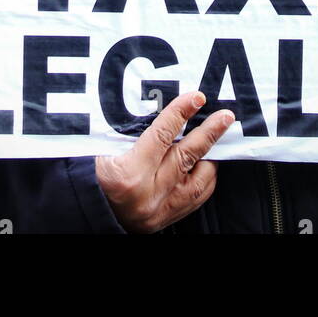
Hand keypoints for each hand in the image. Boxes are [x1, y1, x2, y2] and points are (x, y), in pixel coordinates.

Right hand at [95, 90, 234, 233]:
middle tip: (225, 116)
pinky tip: (208, 164)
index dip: (181, 113)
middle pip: (187, 156)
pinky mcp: (168, 218)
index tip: (197, 98)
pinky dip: (206, 178)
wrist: (92, 215)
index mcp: (129, 173)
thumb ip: (129, 133)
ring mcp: (162, 208)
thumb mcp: (103, 151)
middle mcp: (150, 192)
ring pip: (199, 179)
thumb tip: (158, 108)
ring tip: (218, 138)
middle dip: (209, 133)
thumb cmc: (94, 178)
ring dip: (211, 156)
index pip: (162, 135)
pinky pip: (197, 198)